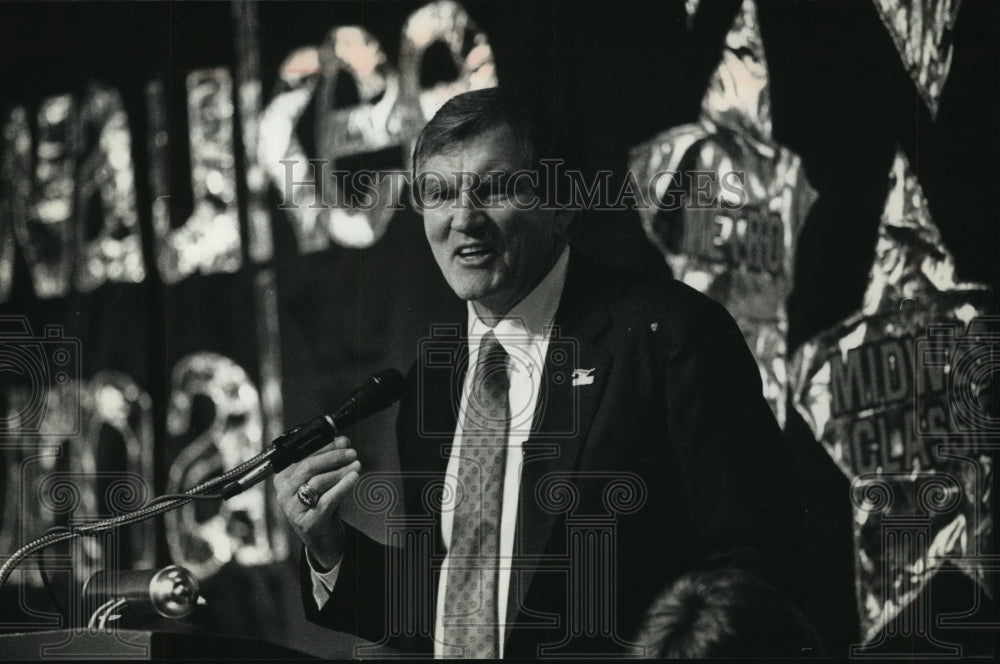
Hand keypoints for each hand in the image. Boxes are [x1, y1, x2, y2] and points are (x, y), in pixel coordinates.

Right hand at [273, 435, 360, 570]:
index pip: (302, 456)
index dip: (325, 447)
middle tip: (351, 453)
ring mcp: (293, 509)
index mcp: (283, 478)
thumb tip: (343, 442)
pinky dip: (342, 487)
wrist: (322, 537)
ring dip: (340, 471)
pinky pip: (327, 500)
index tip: (343, 442)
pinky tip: (353, 478)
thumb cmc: (321, 504)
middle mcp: (283, 493)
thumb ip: (328, 462)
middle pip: (308, 467)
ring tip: (356, 465)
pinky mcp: (307, 522)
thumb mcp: (321, 480)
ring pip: (318, 482)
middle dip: (333, 457)